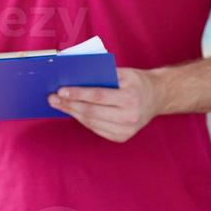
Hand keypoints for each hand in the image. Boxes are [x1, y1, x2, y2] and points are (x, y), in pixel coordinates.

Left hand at [48, 67, 163, 142]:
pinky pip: (96, 129)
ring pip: (91, 122)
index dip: (77, 94)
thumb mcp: (124, 73)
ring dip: (73, 113)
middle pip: (91, 112)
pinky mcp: (122, 137)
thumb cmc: (136, 82)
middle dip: (69, 105)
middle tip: (52, 99)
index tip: (60, 91)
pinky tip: (74, 112)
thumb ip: (102, 75)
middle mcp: (130, 116)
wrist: (158, 97)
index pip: (98, 96)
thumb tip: (74, 77)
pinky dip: (83, 120)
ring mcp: (127, 130)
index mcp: (130, 98)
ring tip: (59, 105)